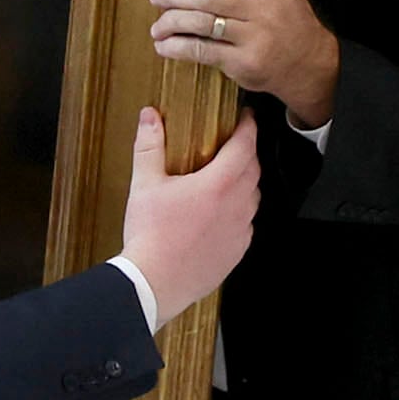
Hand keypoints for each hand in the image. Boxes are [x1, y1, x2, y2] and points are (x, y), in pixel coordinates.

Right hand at [119, 105, 260, 326]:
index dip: (248, 127)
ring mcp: (241, 230)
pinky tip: (217, 215)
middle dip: (246, 153)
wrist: (155, 282)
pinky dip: (238, 212)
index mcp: (219, 184)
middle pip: (254, 169)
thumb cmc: (151, 235)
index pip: (245, 145)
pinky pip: (246, 224)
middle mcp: (238, 205)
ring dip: (244, 183)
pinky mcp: (237, 251)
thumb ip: (149, 146)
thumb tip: (149, 118)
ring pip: (253, 197)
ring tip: (223, 180)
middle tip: (232, 145)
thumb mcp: (144, 184)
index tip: (247, 117)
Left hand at [149, 0, 341, 125]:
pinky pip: (201, 51)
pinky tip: (165, 46)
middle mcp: (264, 10)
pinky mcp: (245, 63)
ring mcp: (255, 37)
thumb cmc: (292, 22)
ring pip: (200, 23)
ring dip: (169, 23)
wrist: (312, 65)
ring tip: (158, 26)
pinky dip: (176, 47)